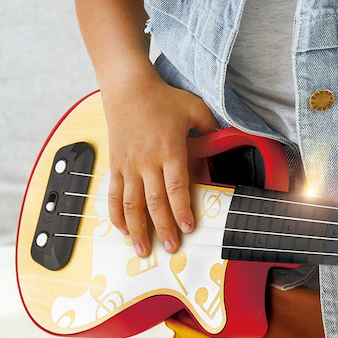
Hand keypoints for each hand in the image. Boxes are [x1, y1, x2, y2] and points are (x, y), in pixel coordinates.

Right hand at [100, 73, 216, 257]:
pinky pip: (114, 194)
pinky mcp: (116, 164)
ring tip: (142, 249)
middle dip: (163, 228)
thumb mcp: (195, 108)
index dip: (181, 210)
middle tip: (171, 247)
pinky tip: (121, 229)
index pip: (176, 187)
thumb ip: (211, 128)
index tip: (187, 228)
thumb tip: (223, 141)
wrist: (128, 88)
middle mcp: (147, 161)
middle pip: (154, 202)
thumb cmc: (163, 98)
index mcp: (169, 150)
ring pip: (131, 204)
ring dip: (136, 229)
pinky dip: (116, 214)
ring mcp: (129, 165)